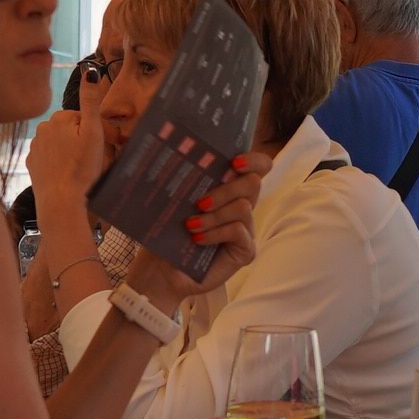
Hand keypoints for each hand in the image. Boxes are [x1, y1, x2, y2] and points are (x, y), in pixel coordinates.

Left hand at [26, 108, 108, 239]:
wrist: (61, 201)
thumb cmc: (81, 168)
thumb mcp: (93, 132)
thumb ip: (91, 101)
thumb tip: (89, 71)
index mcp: (59, 118)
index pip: (85, 118)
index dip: (102, 131)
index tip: (114, 144)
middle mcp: (42, 128)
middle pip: (73, 130)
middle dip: (86, 140)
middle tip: (101, 158)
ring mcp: (35, 147)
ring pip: (61, 143)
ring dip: (73, 151)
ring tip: (85, 168)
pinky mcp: (32, 164)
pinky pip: (50, 158)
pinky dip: (60, 162)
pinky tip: (69, 173)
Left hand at [127, 149, 268, 301]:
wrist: (159, 270)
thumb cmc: (165, 234)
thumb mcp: (173, 200)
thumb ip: (185, 178)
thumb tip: (167, 148)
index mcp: (228, 190)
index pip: (259, 167)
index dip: (253, 160)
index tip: (233, 163)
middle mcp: (241, 207)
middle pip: (252, 183)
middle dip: (225, 189)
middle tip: (199, 202)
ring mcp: (246, 230)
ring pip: (243, 207)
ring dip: (213, 216)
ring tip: (191, 225)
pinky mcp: (245, 251)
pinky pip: (238, 231)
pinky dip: (215, 233)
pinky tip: (197, 240)